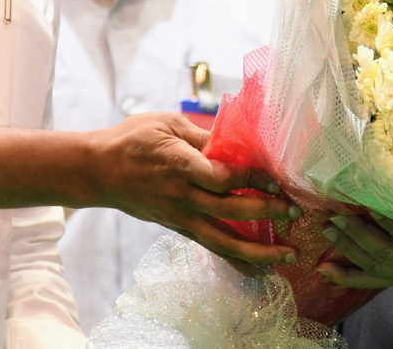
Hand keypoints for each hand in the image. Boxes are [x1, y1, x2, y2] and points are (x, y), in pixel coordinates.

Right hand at [88, 113, 301, 269]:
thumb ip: (203, 134)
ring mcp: (180, 216)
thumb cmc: (132, 139)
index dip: (251, 179)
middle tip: (294, 211)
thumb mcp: (167, 123)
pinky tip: (259, 268)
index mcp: (180, 164)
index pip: (221, 177)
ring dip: (258, 251)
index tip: (274, 180)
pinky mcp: (178, 228)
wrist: (98, 171)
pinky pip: (211, 246)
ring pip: (223, 240)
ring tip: (288, 256)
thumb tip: (237, 138)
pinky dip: (236, 259)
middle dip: (266, 212)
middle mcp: (182, 196)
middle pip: (229, 211)